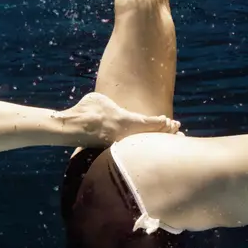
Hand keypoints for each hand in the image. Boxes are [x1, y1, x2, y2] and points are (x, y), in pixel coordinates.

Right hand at [62, 90, 178, 145]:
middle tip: (177, 130)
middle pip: (150, 135)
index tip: (170, 122)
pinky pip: (130, 146)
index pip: (149, 123)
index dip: (161, 123)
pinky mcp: (110, 147)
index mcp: (124, 121)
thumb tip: (117, 110)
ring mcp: (118, 142)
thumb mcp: (103, 100)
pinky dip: (141, 144)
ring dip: (155, 139)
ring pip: (141, 141)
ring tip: (167, 137)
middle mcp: (124, 134)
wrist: (70, 127)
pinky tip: (145, 144)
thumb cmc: (86, 109)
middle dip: (164, 132)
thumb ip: (115, 105)